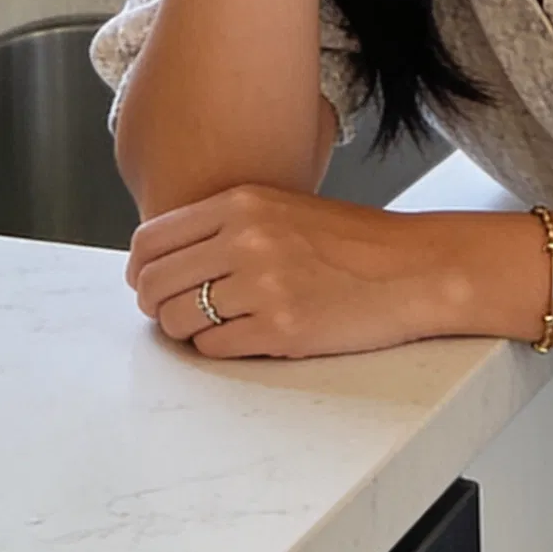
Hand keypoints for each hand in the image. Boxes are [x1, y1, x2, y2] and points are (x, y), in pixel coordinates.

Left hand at [127, 184, 457, 359]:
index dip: (140, 270)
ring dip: (184, 331)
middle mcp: (245, 238)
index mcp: (241, 202)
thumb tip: (166, 260)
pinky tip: (242, 338)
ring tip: (209, 328)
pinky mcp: (280, 328)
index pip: (151, 239)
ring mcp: (262, 285)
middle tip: (172, 314)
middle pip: (154, 283)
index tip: (147, 284)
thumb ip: (226, 225)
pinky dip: (218, 350)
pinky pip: (214, 349)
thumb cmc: (350, 240)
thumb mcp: (281, 208)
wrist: (411, 267)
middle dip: (154, 305)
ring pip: (177, 320)